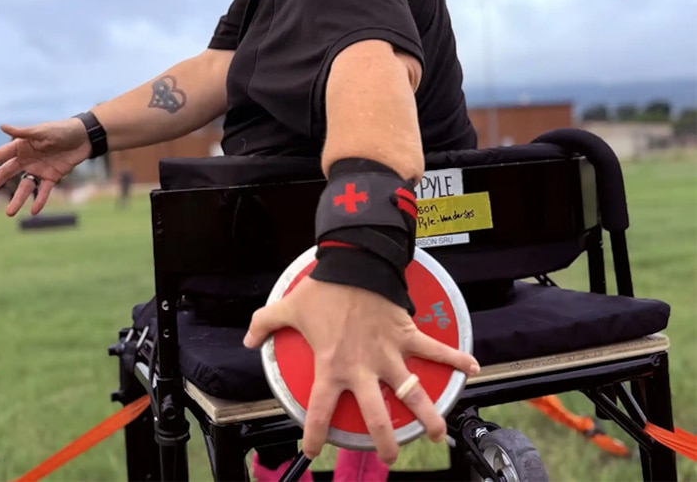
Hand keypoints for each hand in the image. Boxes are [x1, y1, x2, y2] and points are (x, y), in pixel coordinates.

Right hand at [0, 119, 90, 215]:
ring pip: (25, 186)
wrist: (85, 137)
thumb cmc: (63, 129)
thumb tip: (1, 127)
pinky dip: (40, 200)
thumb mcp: (44, 130)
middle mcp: (27, 159)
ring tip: (9, 213)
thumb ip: (24, 133)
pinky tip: (34, 211)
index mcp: (22, 146)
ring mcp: (39, 169)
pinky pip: (44, 190)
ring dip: (17, 199)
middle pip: (7, 173)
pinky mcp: (53, 176)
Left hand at [244, 277, 479, 464]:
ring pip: (413, 394)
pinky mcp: (407, 335)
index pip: (320, 411)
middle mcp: (363, 368)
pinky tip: (474, 369)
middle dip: (386, 443)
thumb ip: (264, 323)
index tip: (314, 450)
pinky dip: (457, 358)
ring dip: (428, 415)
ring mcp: (389, 354)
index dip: (316, 435)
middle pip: (377, 417)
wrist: (354, 263)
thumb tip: (247, 338)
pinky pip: (436, 349)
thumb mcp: (288, 307)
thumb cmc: (322, 288)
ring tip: (438, 434)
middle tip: (391, 458)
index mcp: (332, 367)